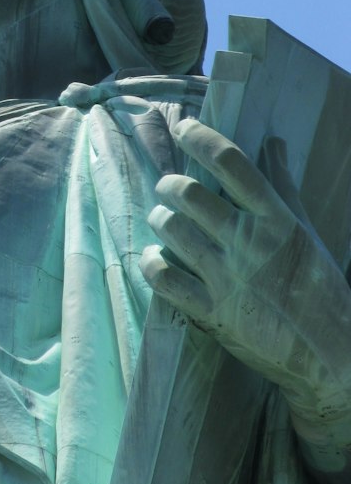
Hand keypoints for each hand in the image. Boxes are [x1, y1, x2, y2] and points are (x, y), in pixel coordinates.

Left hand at [141, 120, 350, 450]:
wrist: (331, 355)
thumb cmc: (319, 287)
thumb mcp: (305, 231)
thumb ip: (283, 185)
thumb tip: (272, 142)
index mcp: (277, 220)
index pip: (231, 163)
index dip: (201, 138)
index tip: (185, 128)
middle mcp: (250, 244)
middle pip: (188, 193)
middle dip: (169, 184)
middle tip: (170, 188)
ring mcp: (228, 279)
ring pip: (171, 228)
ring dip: (160, 219)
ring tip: (164, 220)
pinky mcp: (212, 313)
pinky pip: (164, 277)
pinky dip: (152, 262)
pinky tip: (157, 257)